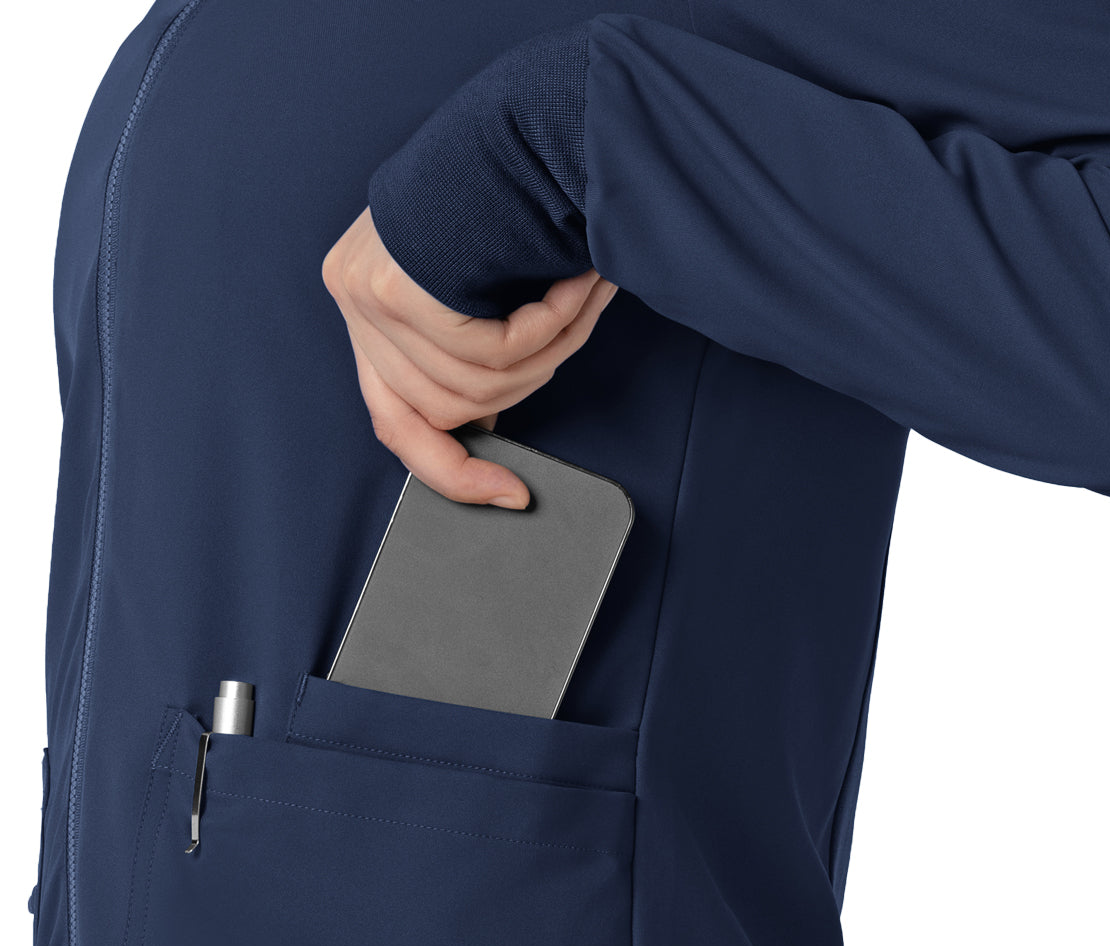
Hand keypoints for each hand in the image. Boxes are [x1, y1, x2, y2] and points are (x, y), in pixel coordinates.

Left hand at [322, 208, 617, 506]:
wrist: (527, 115)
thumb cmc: (511, 198)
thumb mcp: (479, 290)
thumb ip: (465, 356)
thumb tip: (485, 438)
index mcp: (370, 310)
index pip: (395, 424)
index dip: (454, 475)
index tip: (510, 494)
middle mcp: (355, 302)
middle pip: (447, 410)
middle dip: (529, 383)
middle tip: (576, 329)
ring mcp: (365, 295)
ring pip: (475, 388)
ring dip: (549, 350)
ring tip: (583, 297)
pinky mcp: (391, 286)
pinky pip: (489, 353)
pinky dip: (547, 328)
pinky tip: (574, 287)